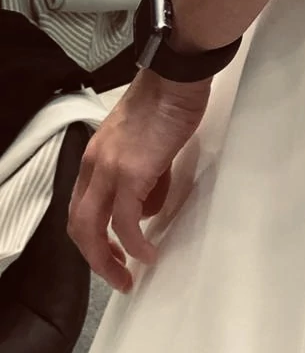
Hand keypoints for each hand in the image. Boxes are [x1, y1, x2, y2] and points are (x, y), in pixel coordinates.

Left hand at [68, 71, 210, 290]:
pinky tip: (147, 252)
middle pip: (79, 225)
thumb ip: (144, 173)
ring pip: (93, 229)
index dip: (92, 235)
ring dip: (109, 259)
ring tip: (130, 272)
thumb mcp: (146, 141)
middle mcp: (95, 165)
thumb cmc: (168, 100)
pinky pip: (126, 222)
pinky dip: (134, 244)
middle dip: (96, 258)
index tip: (112, 252)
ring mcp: (110, 170)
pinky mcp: (132, 174)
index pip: (81, 206)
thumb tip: (149, 203)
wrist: (177, 77)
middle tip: (117, 275)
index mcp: (96, 156)